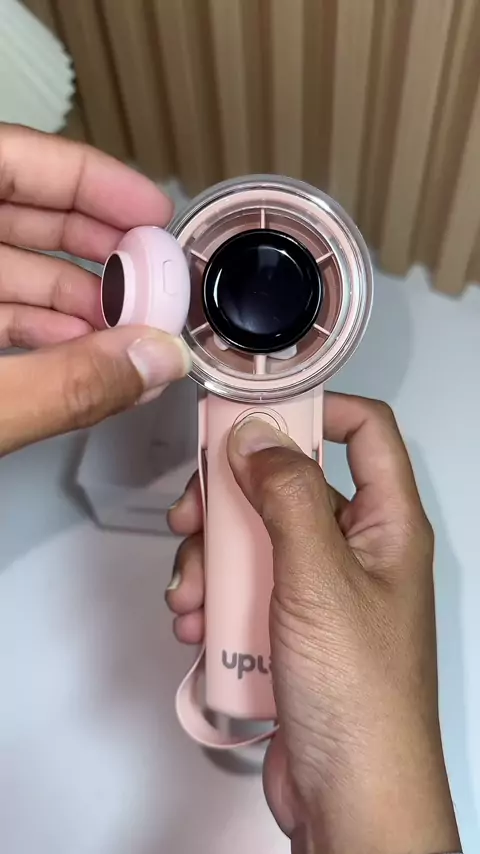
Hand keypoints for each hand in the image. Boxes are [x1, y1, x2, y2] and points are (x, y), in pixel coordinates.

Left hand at [0, 124, 189, 455]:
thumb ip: (68, 384)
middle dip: (96, 247)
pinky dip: (39, 331)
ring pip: (6, 267)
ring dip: (76, 299)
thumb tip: (154, 364)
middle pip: (18, 211)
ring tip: (130, 329)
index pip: (10, 160)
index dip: (90, 179)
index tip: (149, 209)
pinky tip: (82, 355)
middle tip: (153, 273)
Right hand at [168, 393, 460, 853]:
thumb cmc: (362, 698)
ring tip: (195, 597)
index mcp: (387, 525)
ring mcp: (319, 592)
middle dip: (231, 501)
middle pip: (287, 487)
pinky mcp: (288, 629)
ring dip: (212, 562)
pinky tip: (199, 626)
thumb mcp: (318, 577)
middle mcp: (355, 551)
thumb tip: (258, 436)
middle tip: (193, 517)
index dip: (315, 410)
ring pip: (255, 541)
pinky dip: (215, 602)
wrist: (347, 797)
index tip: (255, 414)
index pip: (364, 433)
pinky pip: (244, 591)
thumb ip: (287, 496)